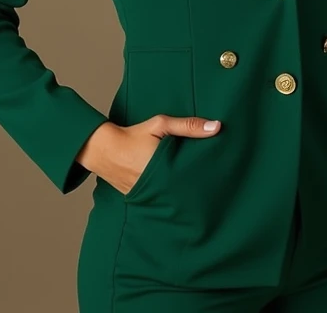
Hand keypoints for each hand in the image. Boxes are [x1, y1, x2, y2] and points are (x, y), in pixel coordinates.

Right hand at [79, 114, 221, 194]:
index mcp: (165, 170)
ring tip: (204, 194)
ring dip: (186, 195)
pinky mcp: (143, 198)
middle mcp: (158, 187)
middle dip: (200, 189)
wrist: (104, 150)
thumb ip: (188, 126)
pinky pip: (162, 200)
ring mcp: (150, 196)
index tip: (222, 175)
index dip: (208, 177)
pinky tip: (182, 195)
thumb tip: (217, 127)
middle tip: (218, 186)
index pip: (194, 178)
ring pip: (175, 199)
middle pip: (187, 192)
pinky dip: (171, 197)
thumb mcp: (161, 125)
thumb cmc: (133, 135)